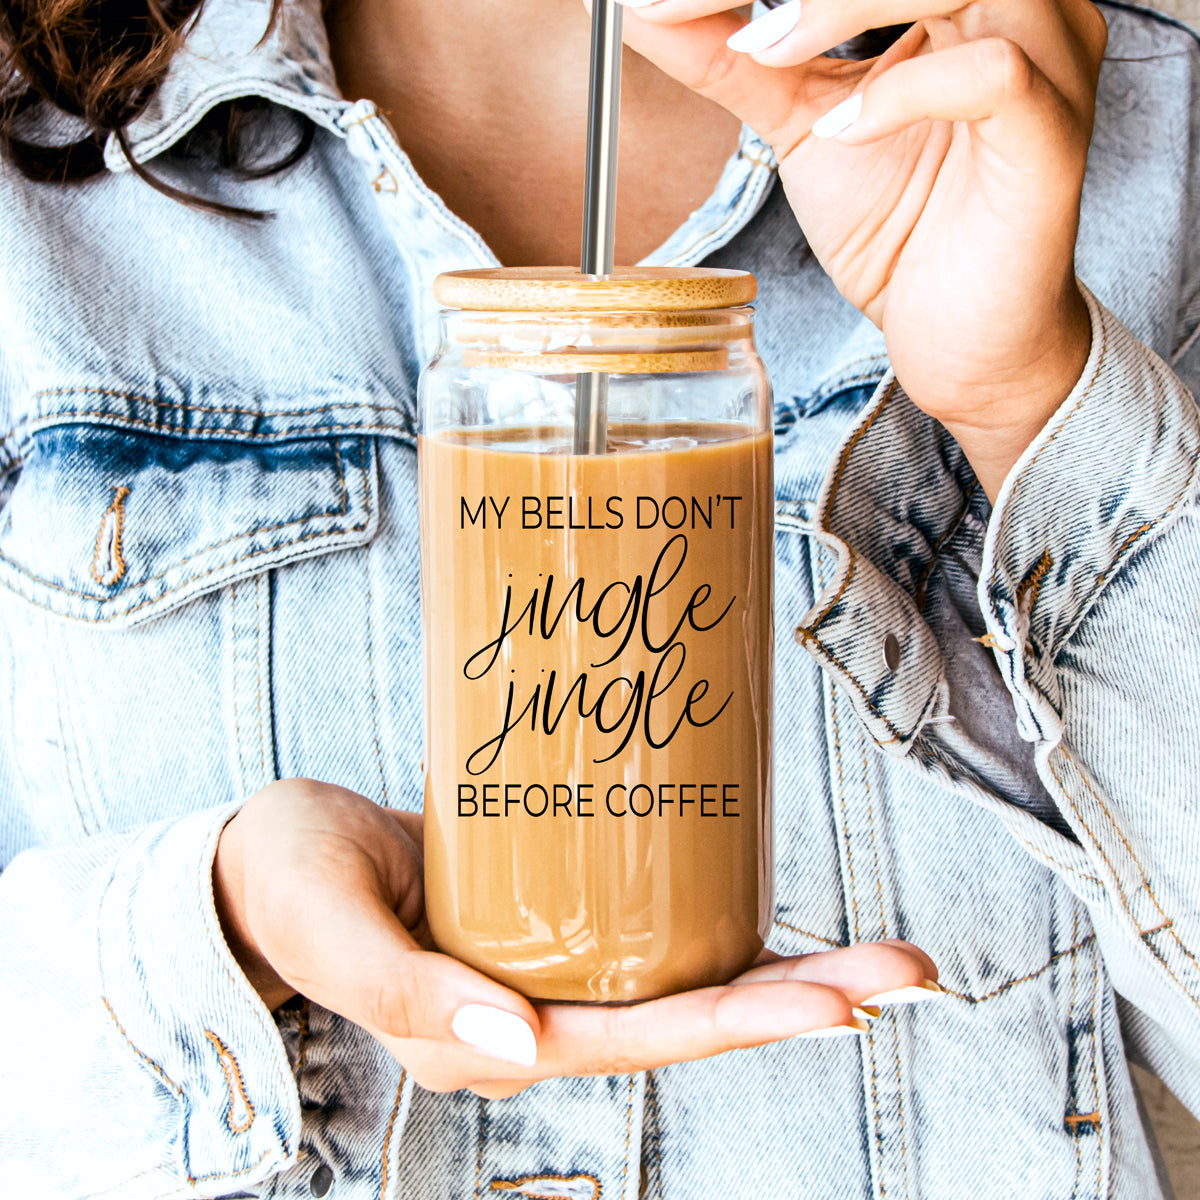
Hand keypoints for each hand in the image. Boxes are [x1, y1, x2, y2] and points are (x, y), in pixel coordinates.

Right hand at [214, 779, 938, 1097]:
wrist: (270, 857)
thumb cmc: (287, 883)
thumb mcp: (329, 924)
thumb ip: (404, 992)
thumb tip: (517, 1049)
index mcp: (484, 1037)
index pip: (635, 1041)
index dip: (737, 1023)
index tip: (837, 1005)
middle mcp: (532, 1017)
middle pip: (688, 1018)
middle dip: (800, 1000)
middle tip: (908, 970)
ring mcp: (551, 974)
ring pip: (685, 982)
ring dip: (787, 970)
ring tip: (884, 956)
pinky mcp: (556, 925)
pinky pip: (653, 940)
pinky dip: (725, 931)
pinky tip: (786, 912)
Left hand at [611, 0, 1105, 497]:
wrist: (955, 334)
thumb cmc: (899, 230)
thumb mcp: (798, 128)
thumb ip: (733, 63)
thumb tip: (643, 11)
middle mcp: (1017, 5)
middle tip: (704, 11)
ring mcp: (1047, 61)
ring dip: (839, 4)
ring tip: (766, 53)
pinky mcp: (1051, 135)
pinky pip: (991, 75)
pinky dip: (903, 93)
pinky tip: (844, 133)